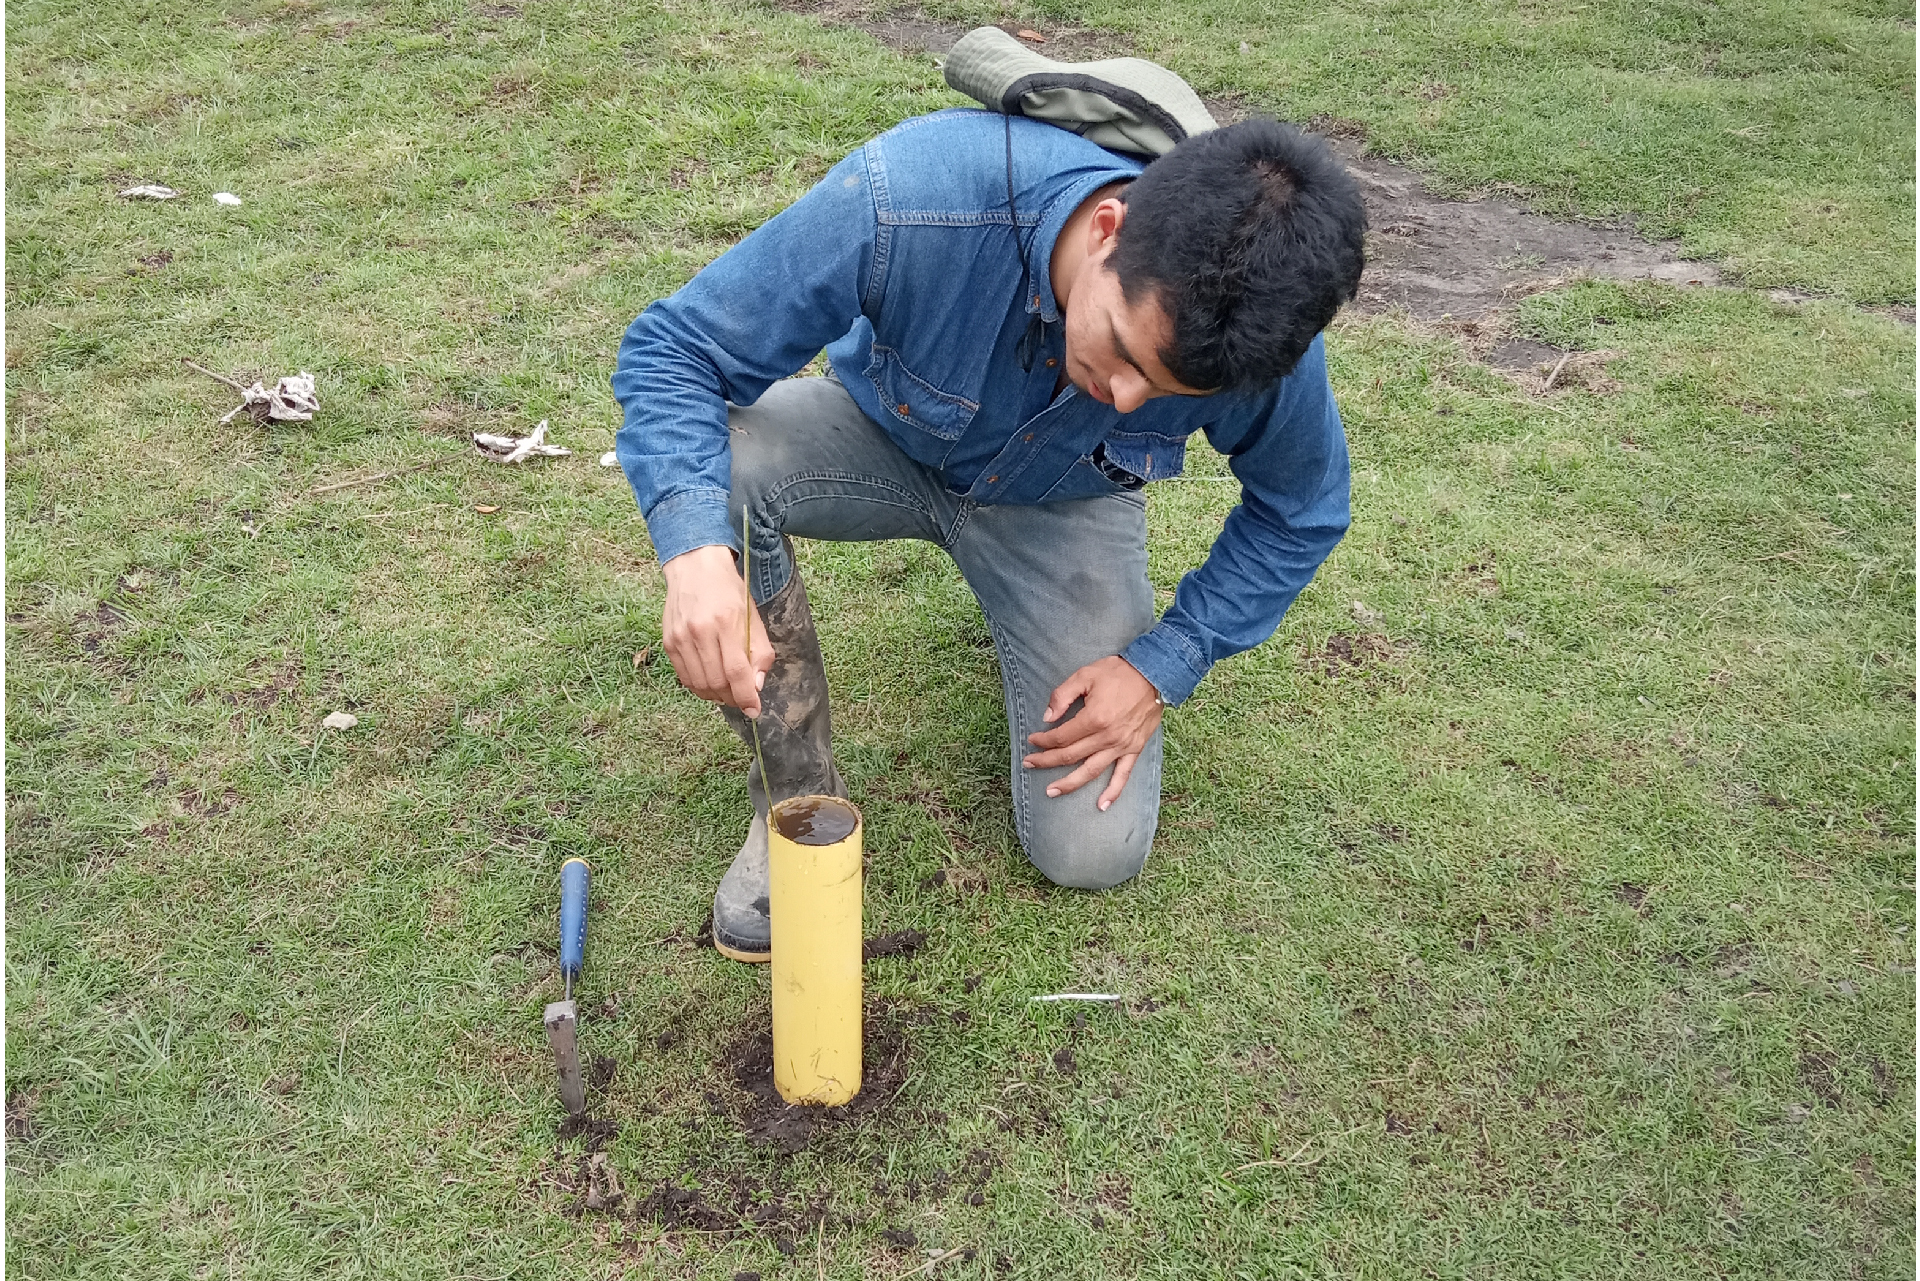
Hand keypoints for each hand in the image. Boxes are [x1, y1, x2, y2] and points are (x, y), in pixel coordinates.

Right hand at [660, 544, 774, 715]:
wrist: (696, 568)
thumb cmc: (729, 592)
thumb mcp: (753, 618)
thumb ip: (759, 652)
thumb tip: (756, 686)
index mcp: (726, 623)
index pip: (737, 672)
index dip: (746, 696)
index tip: (754, 709)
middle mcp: (700, 632)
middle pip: (717, 682)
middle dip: (733, 698)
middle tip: (742, 699)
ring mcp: (681, 637)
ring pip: (699, 684)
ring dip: (716, 696)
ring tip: (727, 692)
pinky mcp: (668, 641)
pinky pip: (684, 676)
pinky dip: (699, 687)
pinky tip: (710, 683)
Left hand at [1021, 655, 1163, 810]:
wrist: (1154, 673)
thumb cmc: (1119, 672)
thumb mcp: (1085, 675)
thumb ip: (1062, 696)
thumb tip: (1047, 718)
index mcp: (1093, 718)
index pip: (1061, 737)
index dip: (1043, 741)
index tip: (1032, 740)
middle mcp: (1107, 737)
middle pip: (1070, 756)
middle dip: (1046, 761)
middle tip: (1029, 764)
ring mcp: (1121, 746)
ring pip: (1091, 771)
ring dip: (1070, 784)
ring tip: (1052, 792)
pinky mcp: (1134, 749)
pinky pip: (1123, 775)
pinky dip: (1113, 792)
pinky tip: (1102, 806)